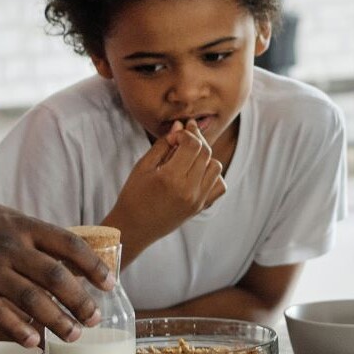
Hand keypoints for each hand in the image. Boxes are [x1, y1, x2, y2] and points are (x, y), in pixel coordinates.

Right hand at [0, 199, 114, 346]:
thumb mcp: (5, 219)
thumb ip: (35, 238)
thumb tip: (71, 262)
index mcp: (22, 226)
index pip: (68, 244)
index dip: (93, 265)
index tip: (109, 283)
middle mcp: (9, 247)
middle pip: (56, 276)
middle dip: (81, 300)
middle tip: (95, 318)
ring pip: (32, 299)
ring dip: (58, 320)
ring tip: (74, 335)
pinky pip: (0, 314)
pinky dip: (20, 330)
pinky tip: (35, 341)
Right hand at [109, 121, 225, 254]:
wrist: (134, 228)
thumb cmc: (134, 195)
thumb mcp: (143, 166)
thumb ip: (164, 144)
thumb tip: (180, 125)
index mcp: (170, 178)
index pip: (193, 144)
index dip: (186, 133)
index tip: (175, 134)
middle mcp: (188, 190)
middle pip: (206, 153)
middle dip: (197, 139)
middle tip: (184, 135)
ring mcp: (197, 200)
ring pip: (216, 166)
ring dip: (205, 157)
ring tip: (189, 156)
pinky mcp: (201, 207)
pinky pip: (220, 185)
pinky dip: (213, 175)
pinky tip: (197, 172)